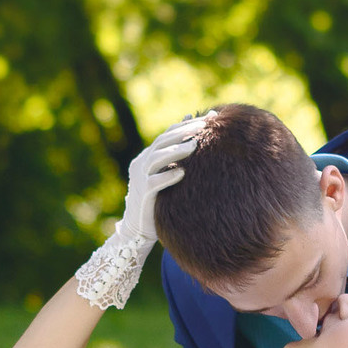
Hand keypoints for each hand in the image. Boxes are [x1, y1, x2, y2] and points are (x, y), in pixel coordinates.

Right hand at [117, 116, 205, 242]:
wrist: (138, 229)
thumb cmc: (158, 200)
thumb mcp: (165, 174)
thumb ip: (175, 154)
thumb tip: (191, 124)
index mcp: (148, 156)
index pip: (168, 134)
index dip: (187, 124)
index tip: (209, 118)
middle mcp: (142, 163)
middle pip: (162, 141)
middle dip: (183, 132)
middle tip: (204, 126)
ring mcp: (140, 178)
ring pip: (156, 158)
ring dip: (175, 150)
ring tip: (194, 145)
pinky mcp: (143, 195)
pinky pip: (154, 182)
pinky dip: (168, 176)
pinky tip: (182, 173)